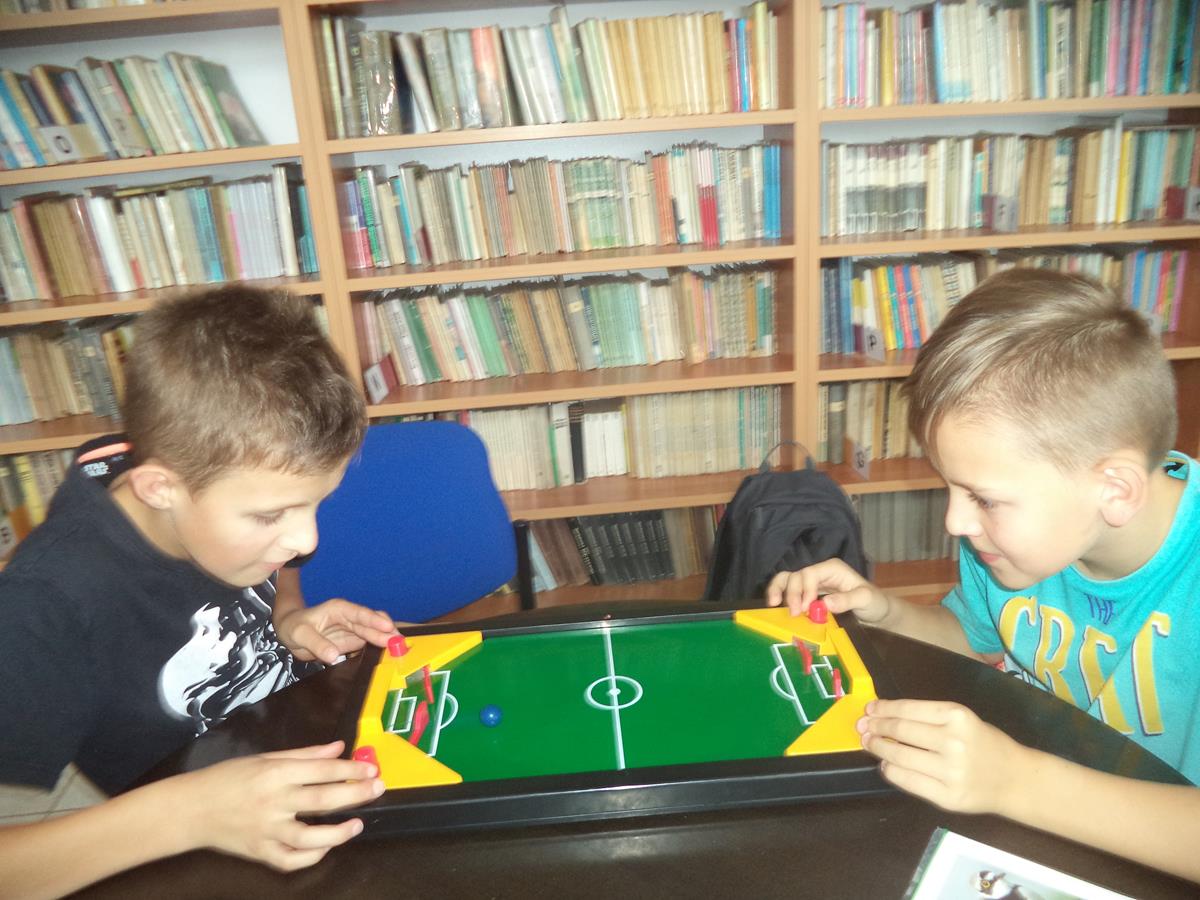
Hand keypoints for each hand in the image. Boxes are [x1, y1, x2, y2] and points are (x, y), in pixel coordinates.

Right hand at [175, 741, 384, 870]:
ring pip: (309, 836)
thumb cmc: (228, 778)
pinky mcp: (259, 852)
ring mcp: (265, 830)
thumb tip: (339, 748)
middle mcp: (272, 801)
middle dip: (355, 794)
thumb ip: (304, 755)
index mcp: (274, 773)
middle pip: (321, 799)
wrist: (191, 809)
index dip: (350, 769)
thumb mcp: (265, 758)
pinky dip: (311, 856)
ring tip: (357, 824)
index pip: (321, 770)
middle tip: (377, 788)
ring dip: (338, 832)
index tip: (372, 769)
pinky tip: (326, 847)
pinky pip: (290, 860)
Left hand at [274, 598, 396, 663]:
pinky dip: (380, 648)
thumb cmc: (294, 627)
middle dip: (387, 632)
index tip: (388, 627)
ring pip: (374, 634)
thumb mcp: (301, 634)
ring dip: (387, 641)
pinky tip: (389, 655)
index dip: (374, 620)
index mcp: (339, 609)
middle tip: (401, 643)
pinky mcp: (353, 641)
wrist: (290, 633)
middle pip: (372, 624)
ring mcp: (353, 630)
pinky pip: (370, 644)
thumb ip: (317, 644)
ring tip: (400, 650)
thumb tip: (334, 656)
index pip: (360, 614)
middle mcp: (350, 618)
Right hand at [765, 559, 890, 622]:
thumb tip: (824, 603)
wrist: (876, 612)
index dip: (804, 589)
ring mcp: (813, 583)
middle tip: (793, 613)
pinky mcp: (808, 594)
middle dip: (791, 593)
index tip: (804, 608)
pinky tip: (776, 607)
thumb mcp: (866, 600)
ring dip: (778, 590)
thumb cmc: (874, 603)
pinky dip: (781, 596)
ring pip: (788, 579)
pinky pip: (789, 591)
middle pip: (796, 575)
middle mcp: (820, 572)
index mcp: (832, 568)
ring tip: (772, 604)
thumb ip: (847, 600)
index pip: (810, 573)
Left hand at [857, 699, 1025, 814]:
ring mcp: (950, 771)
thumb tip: (883, 714)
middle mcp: (953, 741)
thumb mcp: (963, 720)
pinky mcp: (947, 796)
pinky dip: (891, 772)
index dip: (883, 709)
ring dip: (878, 748)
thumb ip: (928, 718)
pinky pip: (908, 781)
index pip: (908, 709)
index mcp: (957, 716)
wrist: (1016, 779)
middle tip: (862, 727)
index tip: (869, 709)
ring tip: (869, 743)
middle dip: (875, 727)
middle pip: (900, 732)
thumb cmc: (985, 744)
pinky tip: (886, 766)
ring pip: (899, 757)